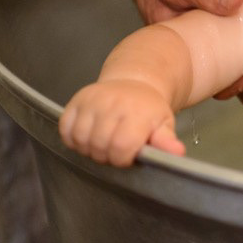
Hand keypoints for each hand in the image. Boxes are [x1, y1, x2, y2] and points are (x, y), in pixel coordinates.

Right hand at [59, 80, 182, 165]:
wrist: (133, 83)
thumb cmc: (148, 110)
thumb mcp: (164, 124)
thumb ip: (166, 141)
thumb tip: (176, 152)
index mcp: (136, 112)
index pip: (120, 147)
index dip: (122, 159)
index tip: (127, 156)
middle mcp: (112, 104)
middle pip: (98, 146)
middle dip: (106, 156)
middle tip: (115, 150)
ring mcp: (92, 101)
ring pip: (80, 139)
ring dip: (89, 149)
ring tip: (102, 144)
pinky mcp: (76, 100)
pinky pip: (65, 129)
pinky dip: (73, 139)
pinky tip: (88, 136)